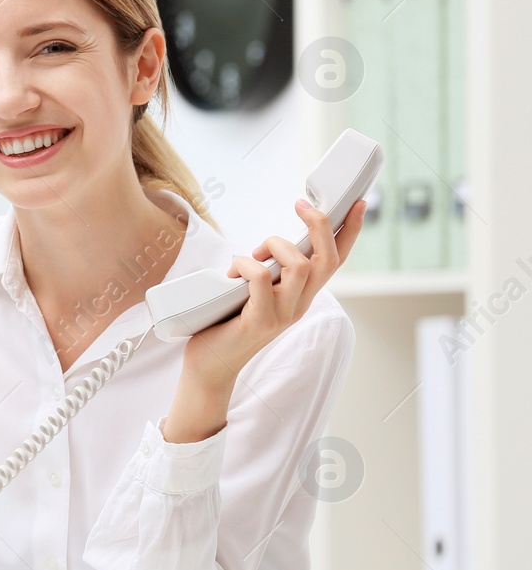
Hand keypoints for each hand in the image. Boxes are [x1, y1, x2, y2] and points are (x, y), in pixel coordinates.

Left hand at [183, 197, 366, 388]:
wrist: (211, 366)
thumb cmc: (227, 323)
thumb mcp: (255, 292)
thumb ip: (269, 272)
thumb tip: (267, 245)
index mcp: (302, 295)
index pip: (335, 261)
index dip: (350, 232)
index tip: (358, 203)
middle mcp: (300, 304)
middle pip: (327, 259)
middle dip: (320, 225)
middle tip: (300, 205)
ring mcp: (283, 314)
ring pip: (299, 266)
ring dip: (275, 245)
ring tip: (253, 254)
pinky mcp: (260, 320)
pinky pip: (260, 279)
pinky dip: (245, 264)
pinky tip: (231, 273)